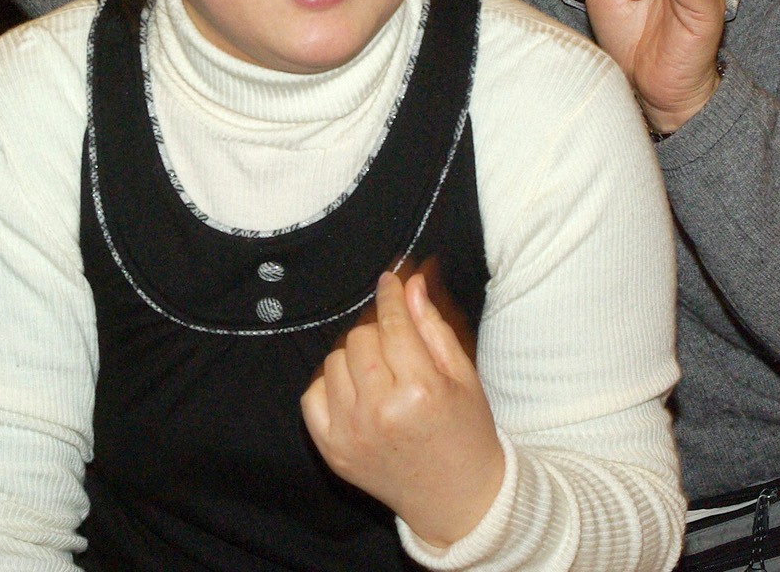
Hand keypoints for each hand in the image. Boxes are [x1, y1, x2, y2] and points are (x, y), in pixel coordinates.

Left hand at [301, 272, 503, 547]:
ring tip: (382, 377)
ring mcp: (351, 434)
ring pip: (334, 361)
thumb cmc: (466, 432)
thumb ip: (433, 326)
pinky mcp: (331, 450)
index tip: (389, 280)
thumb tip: (409, 283)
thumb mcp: (463, 376)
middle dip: (378, 332)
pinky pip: (312, 393)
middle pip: (359, 338)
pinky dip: (331, 386)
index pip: (393, 324)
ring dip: (355, 359)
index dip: (390, 296)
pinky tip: (357, 395)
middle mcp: (380, 412)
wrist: (457, 498)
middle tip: (398, 347)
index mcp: (421, 392)